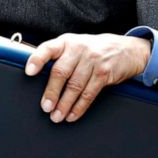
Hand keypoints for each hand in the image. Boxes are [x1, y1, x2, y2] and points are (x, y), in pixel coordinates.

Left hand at [24, 33, 150, 122]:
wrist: (128, 49)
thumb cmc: (95, 49)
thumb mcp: (76, 46)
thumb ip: (60, 57)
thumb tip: (38, 77)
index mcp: (67, 41)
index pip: (48, 48)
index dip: (38, 59)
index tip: (29, 71)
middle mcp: (79, 48)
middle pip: (61, 72)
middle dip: (52, 92)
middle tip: (46, 107)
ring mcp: (93, 60)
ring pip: (75, 86)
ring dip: (64, 104)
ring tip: (57, 116)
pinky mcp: (104, 72)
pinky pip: (89, 93)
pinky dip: (79, 107)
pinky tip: (72, 114)